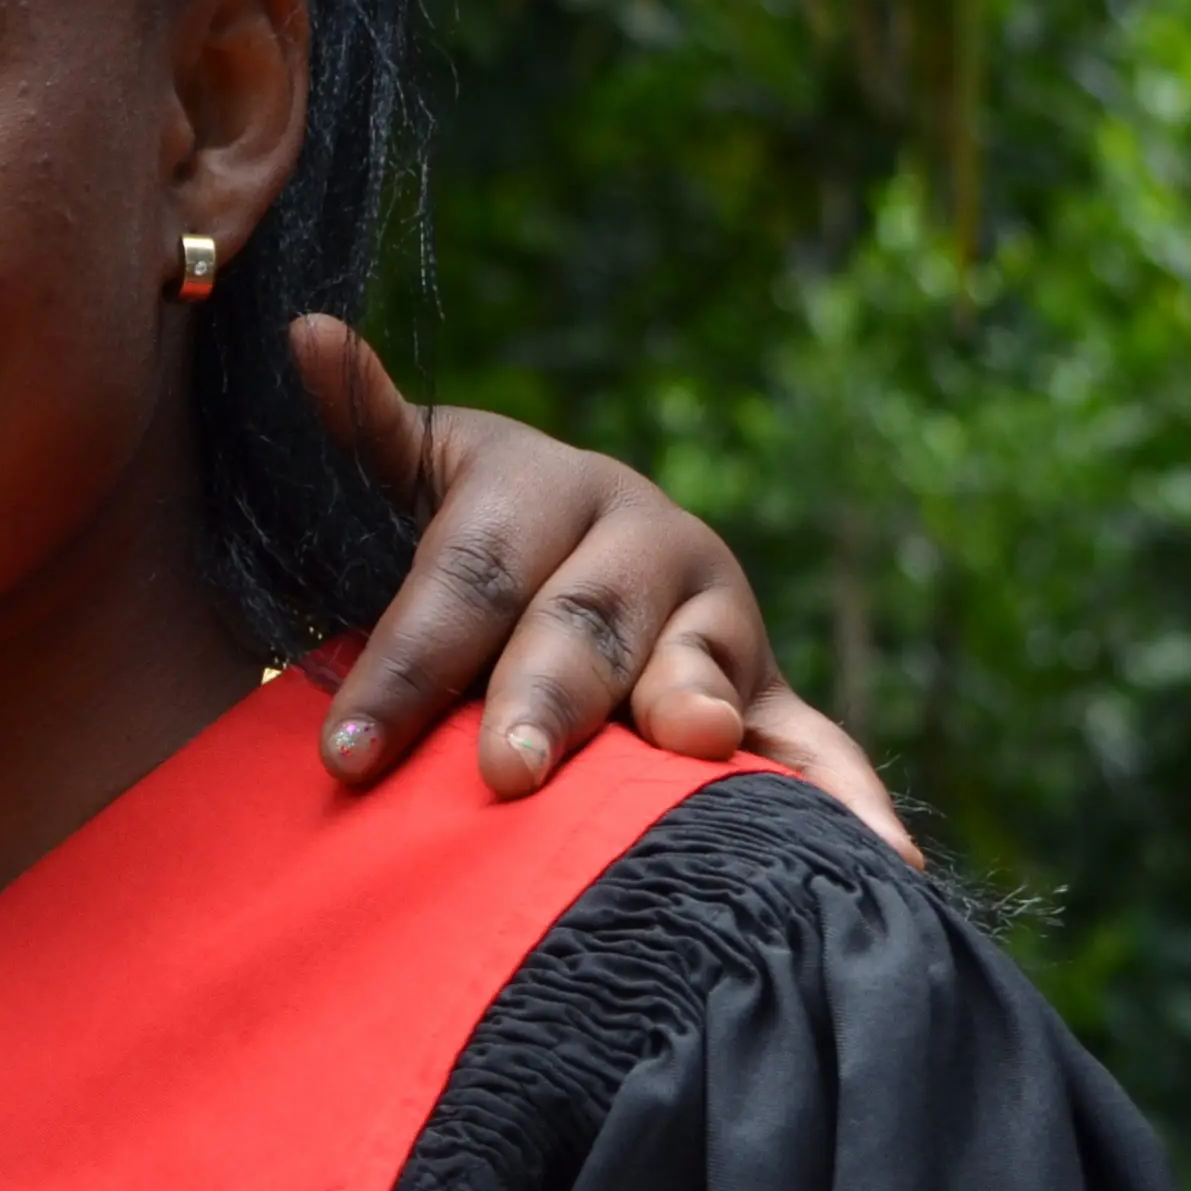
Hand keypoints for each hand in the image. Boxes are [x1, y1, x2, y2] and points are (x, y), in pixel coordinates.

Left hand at [294, 315, 913, 866]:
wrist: (568, 560)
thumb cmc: (463, 542)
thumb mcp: (411, 482)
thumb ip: (370, 430)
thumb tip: (305, 332)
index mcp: (548, 488)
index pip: (467, 578)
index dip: (406, 662)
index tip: (346, 750)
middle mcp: (646, 542)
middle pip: (584, 626)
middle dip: (544, 697)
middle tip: (503, 770)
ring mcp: (718, 620)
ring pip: (698, 670)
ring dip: (693, 708)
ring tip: (689, 745)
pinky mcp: (766, 695)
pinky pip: (812, 747)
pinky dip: (848, 798)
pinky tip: (886, 858)